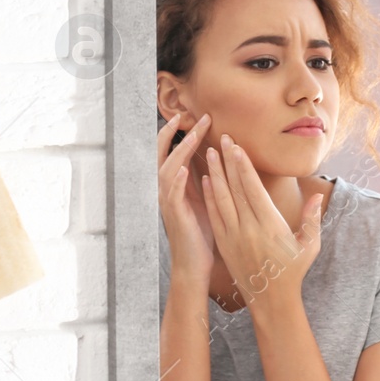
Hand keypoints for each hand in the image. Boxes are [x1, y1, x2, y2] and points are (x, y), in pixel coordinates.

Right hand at [158, 113, 214, 283]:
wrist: (193, 264)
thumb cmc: (201, 233)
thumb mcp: (204, 201)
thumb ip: (204, 180)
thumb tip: (216, 159)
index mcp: (174, 185)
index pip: (172, 151)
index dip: (180, 133)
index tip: (196, 116)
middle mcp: (166, 190)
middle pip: (163, 154)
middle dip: (176, 133)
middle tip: (192, 116)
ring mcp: (167, 202)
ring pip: (166, 169)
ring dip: (180, 151)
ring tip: (192, 135)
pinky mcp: (174, 215)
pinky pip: (171, 194)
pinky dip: (176, 179)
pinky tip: (184, 167)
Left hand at [201, 134, 322, 310]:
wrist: (270, 299)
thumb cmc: (293, 271)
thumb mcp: (309, 246)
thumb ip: (311, 218)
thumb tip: (317, 194)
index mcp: (270, 226)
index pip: (253, 189)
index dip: (243, 166)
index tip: (236, 147)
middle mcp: (248, 229)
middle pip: (234, 188)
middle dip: (226, 161)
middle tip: (220, 138)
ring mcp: (233, 236)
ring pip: (220, 199)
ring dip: (214, 174)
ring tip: (208, 153)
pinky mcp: (224, 243)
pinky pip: (214, 215)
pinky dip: (208, 195)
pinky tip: (205, 180)